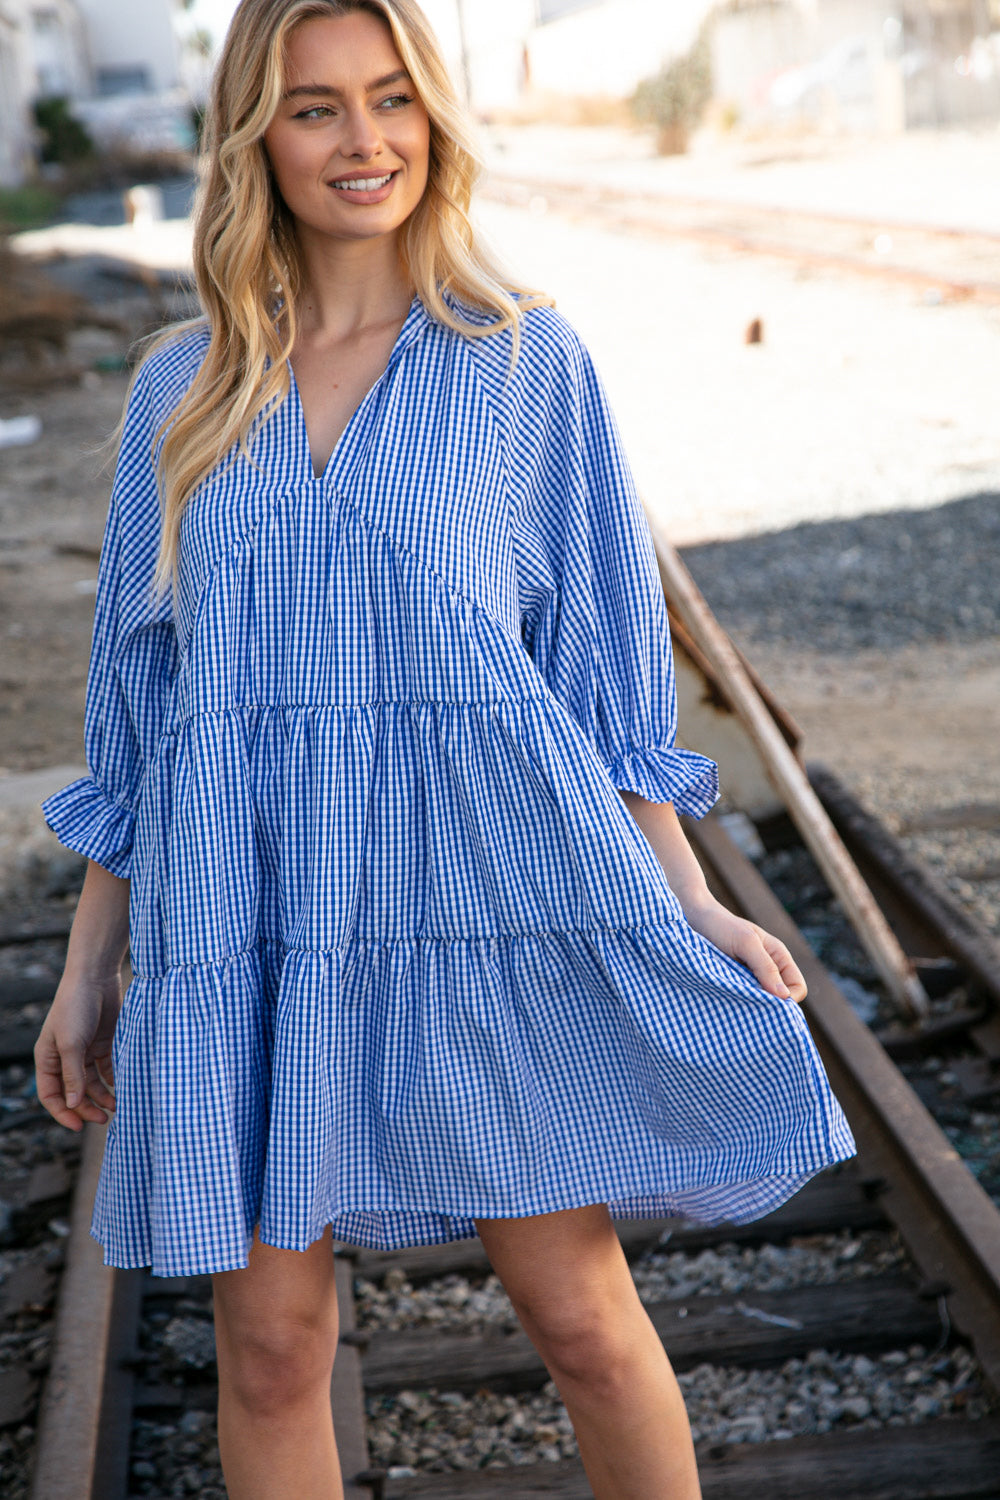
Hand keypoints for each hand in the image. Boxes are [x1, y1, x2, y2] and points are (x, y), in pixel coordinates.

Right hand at [34, 968, 122, 1130]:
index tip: (80, 1127)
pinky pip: (107, 1069)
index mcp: (48, 1059)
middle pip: (74, 1092)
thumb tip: (74, 1105)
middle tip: (104, 1119)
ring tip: (117, 1107)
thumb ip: (73, 1075)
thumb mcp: (72, 1044)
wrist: (97, 977)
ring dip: (102, 1096)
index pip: (51, 1095)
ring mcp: (85, 1051)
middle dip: (87, 1108)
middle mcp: (65, 1058)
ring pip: (92, 1083)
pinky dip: (114, 1080)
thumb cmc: (76, 1007)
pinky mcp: (104, 1043)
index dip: (63, 1113)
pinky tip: (124, 1088)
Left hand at [683, 895, 807, 1003]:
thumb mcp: (746, 943)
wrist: (692, 919)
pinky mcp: (734, 983)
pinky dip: (738, 1003)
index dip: (788, 999)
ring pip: (761, 1002)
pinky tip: (726, 1001)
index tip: (766, 1002)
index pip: (797, 988)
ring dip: (751, 1005)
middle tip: (747, 1004)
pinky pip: (744, 1000)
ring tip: (734, 1001)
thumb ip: (765, 967)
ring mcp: (750, 978)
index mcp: (778, 957)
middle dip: (769, 1005)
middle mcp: (768, 969)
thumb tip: (784, 996)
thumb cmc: (721, 926)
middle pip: (781, 999)